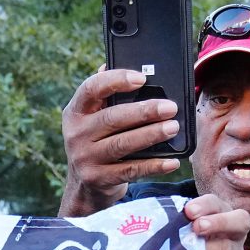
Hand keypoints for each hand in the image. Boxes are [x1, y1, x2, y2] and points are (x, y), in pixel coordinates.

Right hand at [59, 68, 182, 215]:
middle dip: (144, 111)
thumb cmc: (98, 141)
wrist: (85, 185)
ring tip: (173, 127)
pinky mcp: (98, 179)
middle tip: (170, 107)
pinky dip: (153, 166)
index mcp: (75, 112)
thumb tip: (126, 63)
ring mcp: (85, 159)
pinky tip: (171, 161)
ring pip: (123, 144)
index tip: (142, 78)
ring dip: (151, 135)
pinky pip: (130, 170)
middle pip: (112, 118)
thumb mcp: (94, 118)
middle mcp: (76, 134)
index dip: (116, 80)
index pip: (91, 88)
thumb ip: (107, 95)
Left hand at [183, 194, 249, 249]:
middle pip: (241, 220)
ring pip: (228, 248)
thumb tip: (162, 217)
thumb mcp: (180, 237)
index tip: (188, 211)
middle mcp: (234, 235)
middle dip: (219, 221)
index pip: (218, 204)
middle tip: (197, 227)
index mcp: (221, 218)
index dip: (205, 205)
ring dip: (208, 248)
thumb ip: (177, 226)